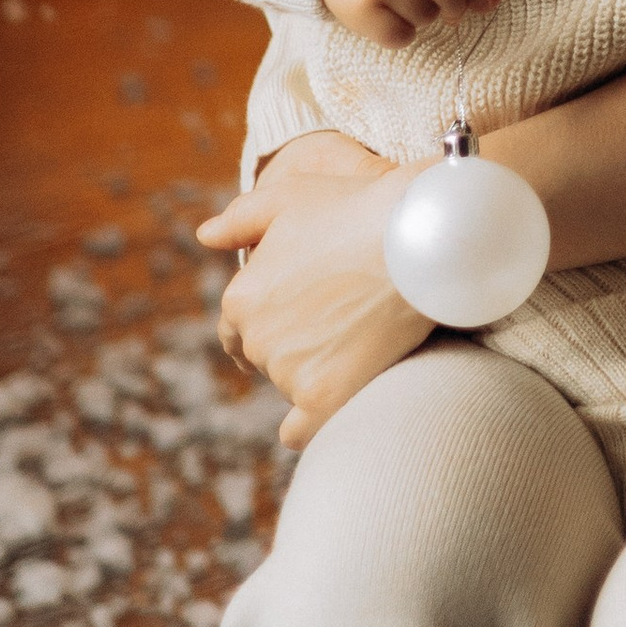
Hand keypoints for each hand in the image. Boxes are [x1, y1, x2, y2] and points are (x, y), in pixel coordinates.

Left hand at [196, 148, 429, 447]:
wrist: (420, 237)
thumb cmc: (359, 207)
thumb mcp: (292, 196)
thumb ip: (242, 217)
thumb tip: (205, 235)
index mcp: (241, 297)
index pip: (236, 329)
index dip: (268, 321)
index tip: (299, 318)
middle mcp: (256, 338)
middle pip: (267, 357)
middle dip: (295, 341)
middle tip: (340, 318)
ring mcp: (288, 371)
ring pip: (291, 384)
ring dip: (315, 370)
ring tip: (360, 335)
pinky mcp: (323, 396)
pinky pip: (301, 429)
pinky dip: (309, 425)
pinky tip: (326, 410)